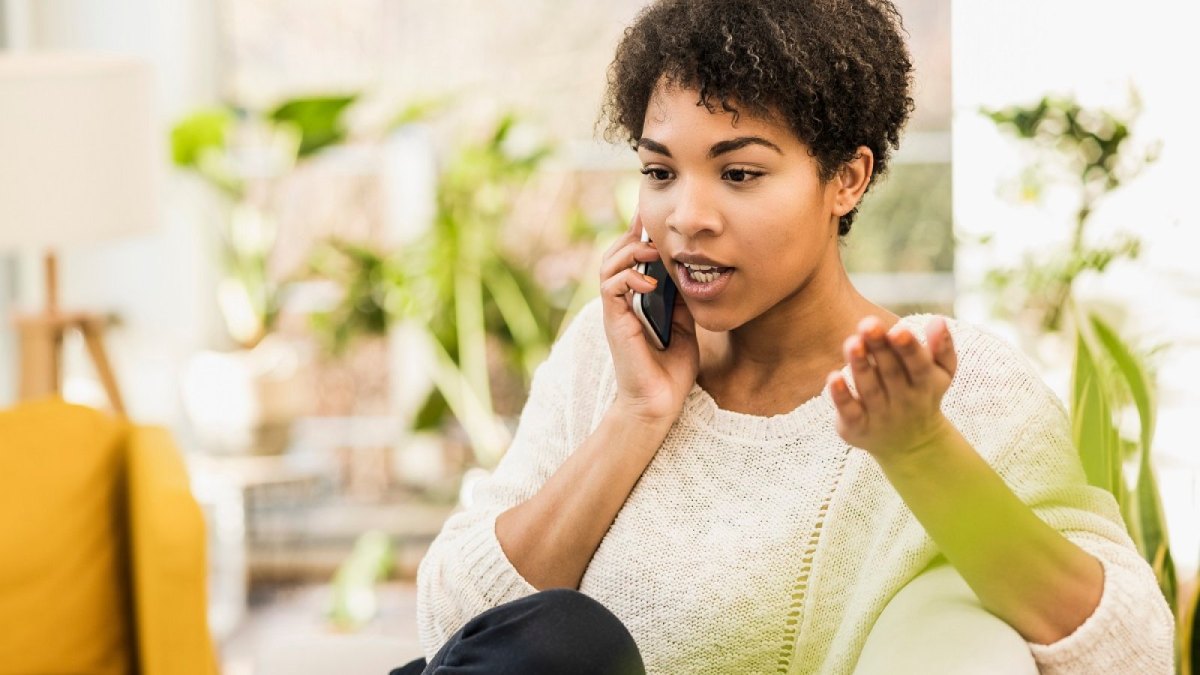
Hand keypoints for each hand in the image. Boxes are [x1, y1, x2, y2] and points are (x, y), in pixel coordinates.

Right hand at [599, 211, 699, 425]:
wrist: (659, 403)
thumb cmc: (671, 370)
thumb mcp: (685, 324)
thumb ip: (681, 298)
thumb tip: (689, 270)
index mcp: (639, 298)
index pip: (634, 257)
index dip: (642, 234)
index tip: (658, 216)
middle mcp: (624, 300)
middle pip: (617, 252)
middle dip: (634, 233)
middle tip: (652, 222)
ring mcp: (616, 310)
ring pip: (609, 264)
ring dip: (629, 251)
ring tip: (651, 250)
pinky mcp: (614, 321)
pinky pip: (610, 287)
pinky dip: (628, 277)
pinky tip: (648, 283)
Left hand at [826, 316, 957, 459]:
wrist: (910, 444)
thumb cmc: (922, 394)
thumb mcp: (940, 374)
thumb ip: (942, 347)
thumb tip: (938, 320)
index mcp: (925, 384)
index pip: (919, 365)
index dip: (908, 348)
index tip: (898, 329)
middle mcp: (903, 400)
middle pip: (890, 372)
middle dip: (879, 348)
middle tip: (868, 324)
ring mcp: (879, 415)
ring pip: (869, 389)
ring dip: (860, 366)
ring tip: (852, 343)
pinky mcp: (857, 427)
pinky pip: (849, 412)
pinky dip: (841, 396)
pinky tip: (832, 377)